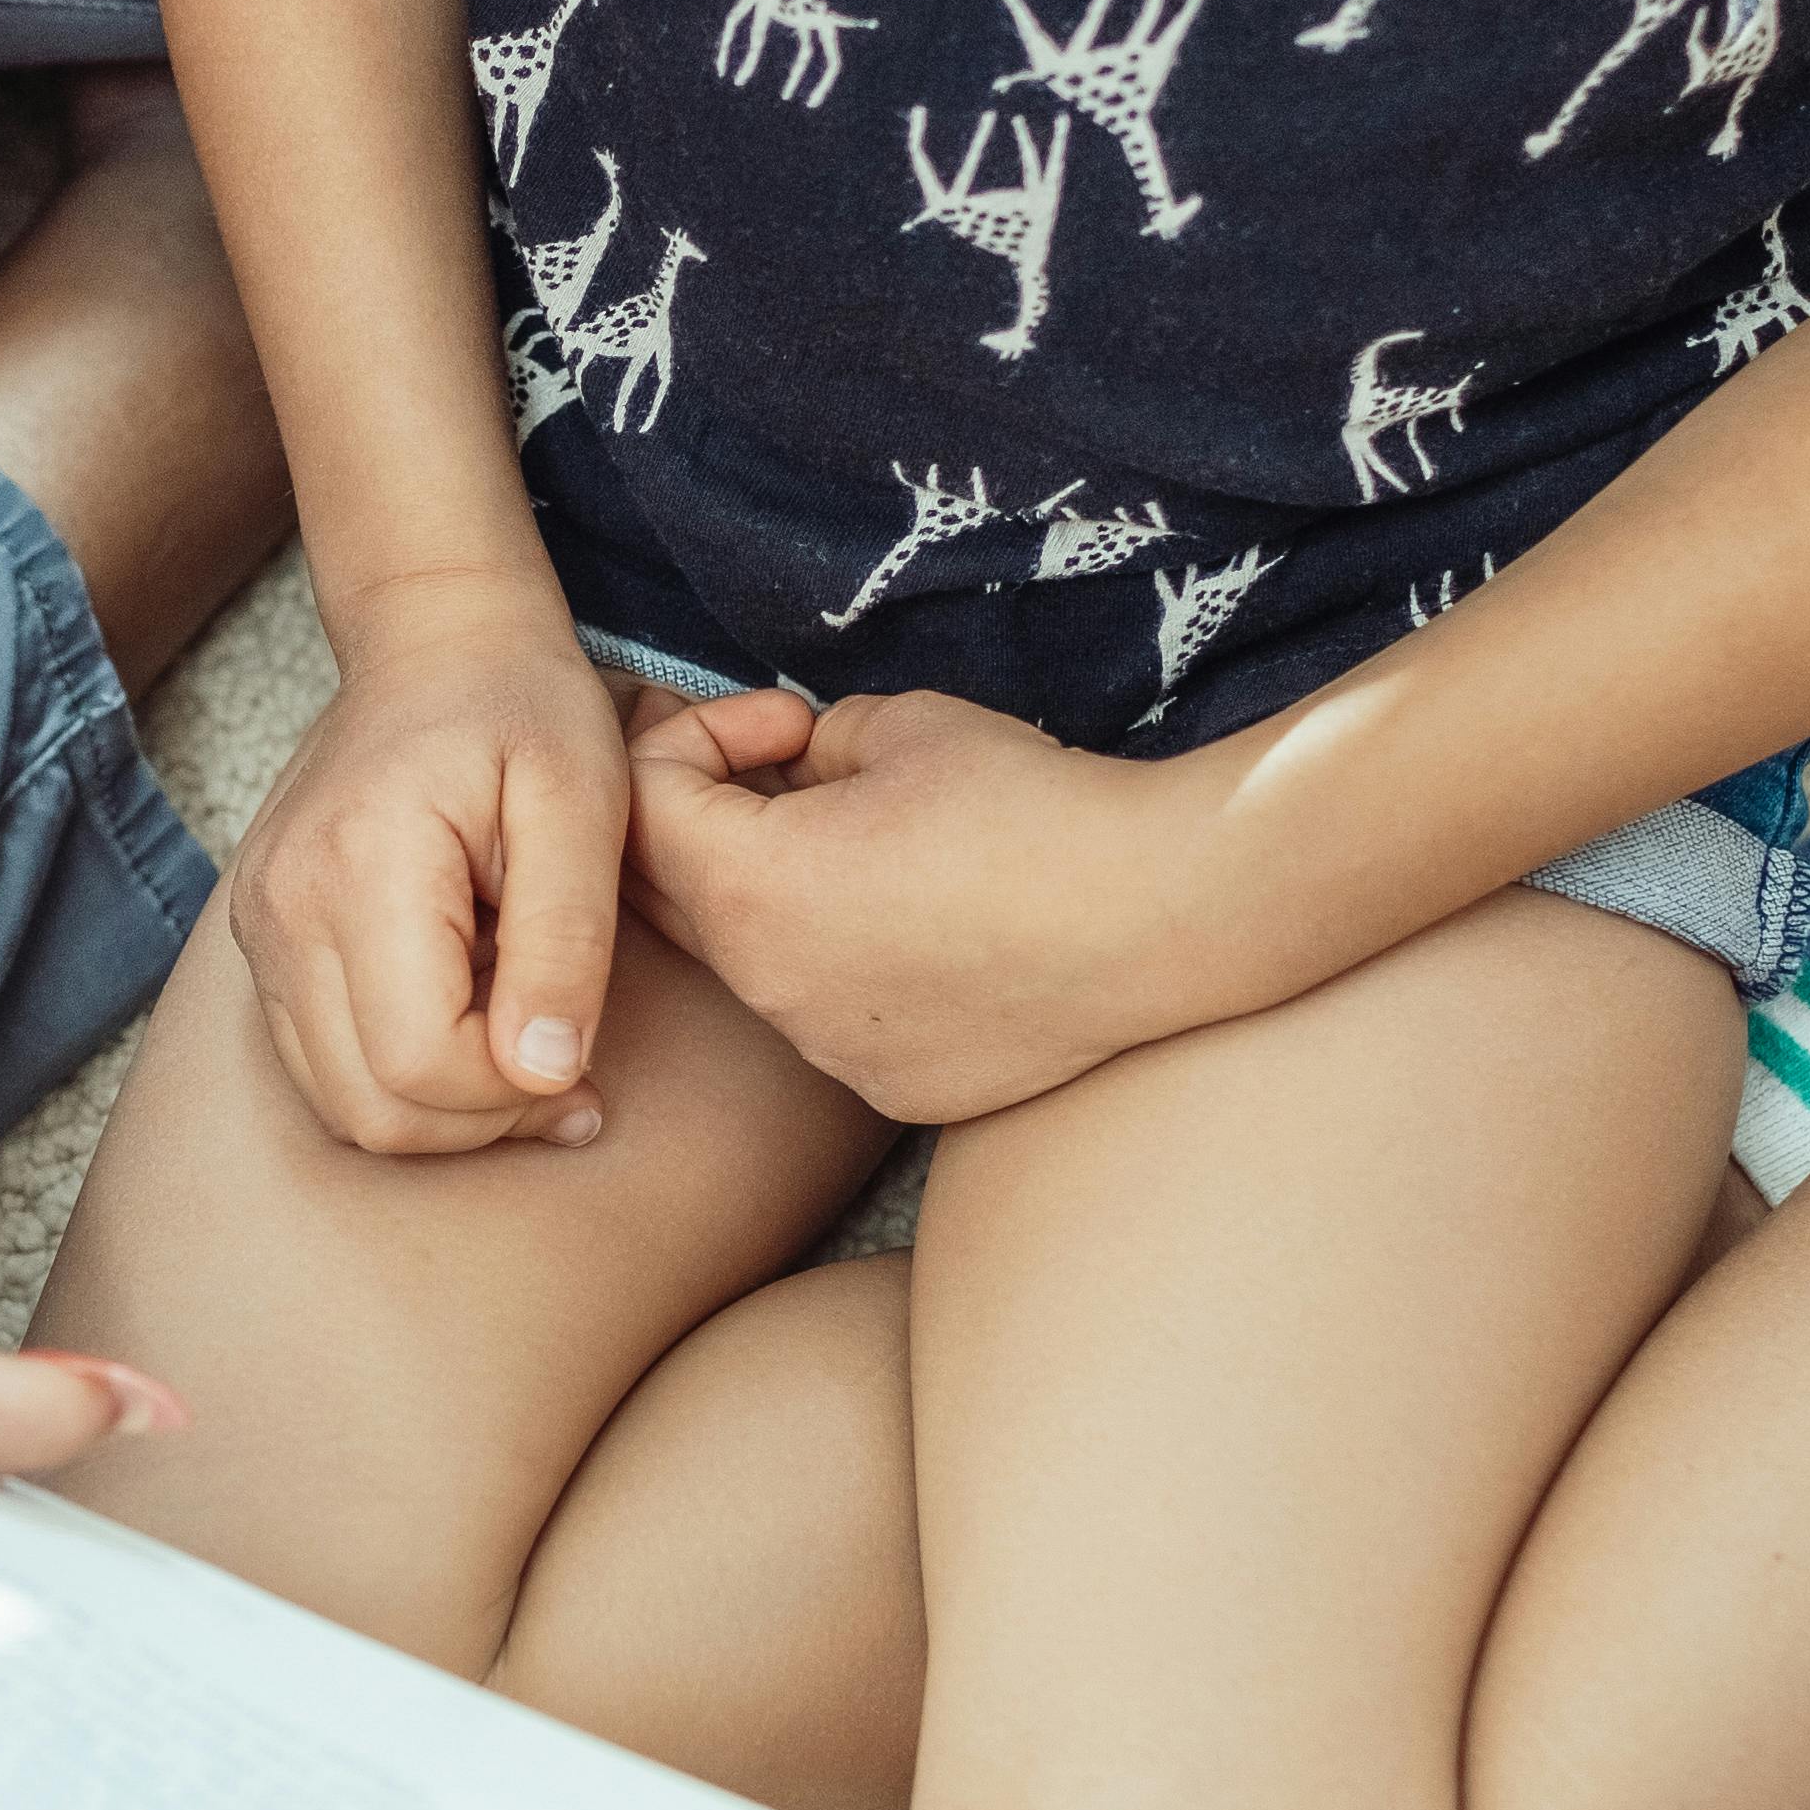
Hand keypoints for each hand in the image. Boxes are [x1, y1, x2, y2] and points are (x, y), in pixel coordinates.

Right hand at [227, 580, 663, 1154]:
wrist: (434, 641)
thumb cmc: (522, 710)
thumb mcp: (583, 805)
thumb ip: (566, 942)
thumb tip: (547, 1074)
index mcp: (362, 864)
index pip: (419, 1062)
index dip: (513, 1094)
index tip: (580, 1058)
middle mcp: (284, 906)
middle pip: (369, 1107)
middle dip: (480, 1121)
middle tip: (564, 1076)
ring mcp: (259, 927)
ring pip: (338, 1105)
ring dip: (440, 1111)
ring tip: (518, 1046)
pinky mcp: (262, 941)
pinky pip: (320, 1065)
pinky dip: (397, 1077)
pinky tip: (465, 1021)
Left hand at [621, 686, 1222, 1122]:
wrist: (1166, 911)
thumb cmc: (1033, 806)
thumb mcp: (897, 724)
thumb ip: (808, 743)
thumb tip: (789, 769)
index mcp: (747, 886)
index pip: (643, 802)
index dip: (696, 738)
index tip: (787, 722)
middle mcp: (768, 986)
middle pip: (674, 894)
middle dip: (710, 820)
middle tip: (790, 774)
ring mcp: (828, 1049)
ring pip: (755, 961)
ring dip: (779, 896)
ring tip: (878, 848)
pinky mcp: (891, 1087)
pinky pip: (829, 1016)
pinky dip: (847, 963)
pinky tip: (932, 925)